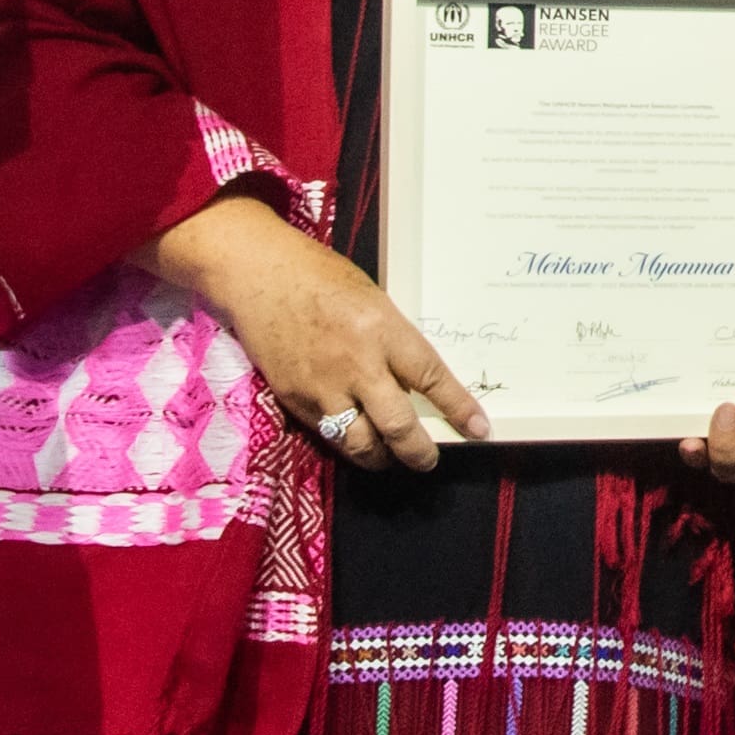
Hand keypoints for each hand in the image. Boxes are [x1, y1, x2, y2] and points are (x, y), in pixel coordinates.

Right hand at [147, 192, 484, 474]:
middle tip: (429, 460)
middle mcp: (356, 364)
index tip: (478, 429)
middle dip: (419, 452)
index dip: (458, 408)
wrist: (256, 274)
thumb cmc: (318, 275)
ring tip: (391, 457)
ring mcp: (322, 387)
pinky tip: (354, 440)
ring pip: (360, 444)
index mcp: (382, 329)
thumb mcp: (371, 298)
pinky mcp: (294, 400)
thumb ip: (390, 338)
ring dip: (380, 457)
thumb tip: (411, 377)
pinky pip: (327, 436)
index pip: (431, 378)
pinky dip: (345, 443)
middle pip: (397, 427)